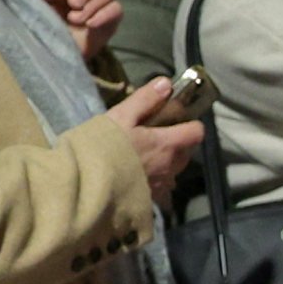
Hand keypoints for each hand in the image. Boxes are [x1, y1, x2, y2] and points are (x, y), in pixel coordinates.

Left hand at [37, 0, 118, 63]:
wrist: (48, 54)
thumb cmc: (37, 24)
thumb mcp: (33, 1)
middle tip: (72, 3)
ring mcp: (99, 1)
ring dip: (91, 6)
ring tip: (74, 20)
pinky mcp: (110, 19)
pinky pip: (116, 9)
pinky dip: (103, 15)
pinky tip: (90, 25)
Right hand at [106, 79, 204, 200]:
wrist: (86, 184)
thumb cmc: (103, 146)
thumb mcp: (121, 116)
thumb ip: (145, 99)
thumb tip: (166, 83)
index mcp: (168, 144)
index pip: (196, 133)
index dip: (190, 124)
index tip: (177, 119)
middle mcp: (170, 166)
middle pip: (187, 152)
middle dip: (178, 143)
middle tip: (157, 135)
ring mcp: (161, 185)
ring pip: (175, 169)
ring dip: (167, 161)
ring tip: (145, 155)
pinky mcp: (150, 199)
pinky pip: (162, 186)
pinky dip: (156, 178)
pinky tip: (137, 173)